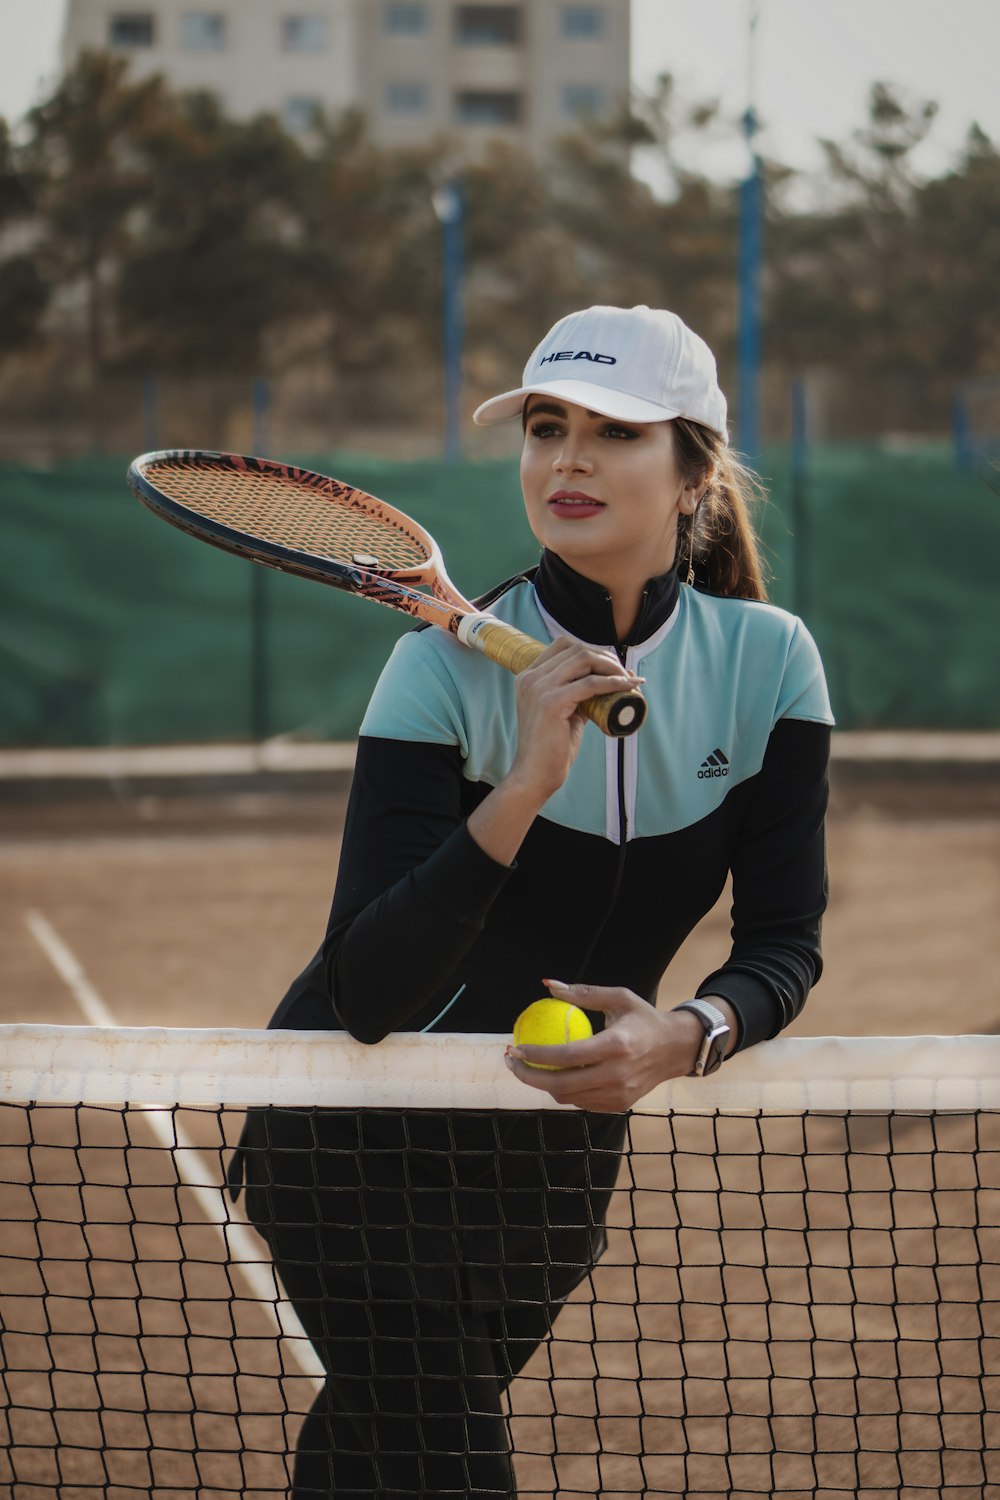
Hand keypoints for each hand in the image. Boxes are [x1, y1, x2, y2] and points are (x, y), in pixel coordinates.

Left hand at [504, 980, 705, 1112]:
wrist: (677, 1049)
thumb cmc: (644, 1018)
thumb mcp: (618, 997)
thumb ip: (583, 993)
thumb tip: (548, 985)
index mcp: (616, 1046)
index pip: (566, 1056)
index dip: (536, 1055)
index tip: (516, 1046)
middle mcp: (617, 1075)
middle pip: (561, 1085)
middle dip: (528, 1076)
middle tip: (512, 1060)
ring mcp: (619, 1094)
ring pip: (568, 1097)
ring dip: (543, 1084)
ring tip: (528, 1066)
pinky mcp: (619, 1105)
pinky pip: (581, 1102)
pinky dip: (564, 1090)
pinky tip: (553, 1074)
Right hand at [509, 637, 643, 800]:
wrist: (534, 774)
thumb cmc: (551, 747)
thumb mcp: (563, 710)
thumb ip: (579, 693)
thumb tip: (615, 677)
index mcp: (528, 676)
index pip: (563, 644)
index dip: (592, 650)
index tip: (611, 666)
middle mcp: (531, 677)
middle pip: (576, 649)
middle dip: (605, 657)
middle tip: (624, 673)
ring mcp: (539, 688)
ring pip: (584, 659)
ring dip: (611, 666)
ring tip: (627, 680)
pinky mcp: (551, 702)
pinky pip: (590, 684)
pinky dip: (613, 683)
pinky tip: (628, 687)